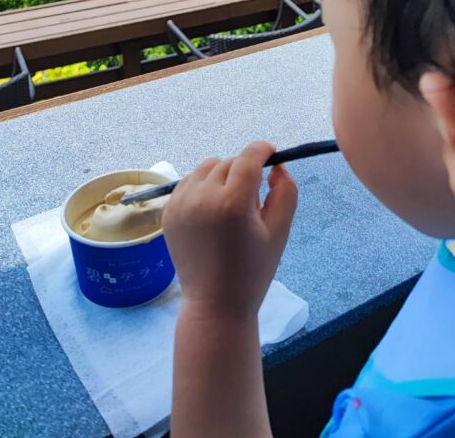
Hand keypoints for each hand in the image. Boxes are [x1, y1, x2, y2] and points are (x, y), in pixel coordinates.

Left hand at [162, 141, 297, 320]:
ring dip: (223, 176)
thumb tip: (276, 166)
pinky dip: (203, 187)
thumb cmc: (253, 270)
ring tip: (231, 204)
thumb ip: (285, 191)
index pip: (249, 157)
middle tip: (253, 199)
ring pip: (207, 168)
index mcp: (233, 204)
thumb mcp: (280, 231)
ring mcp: (181, 205)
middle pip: (229, 163)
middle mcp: (203, 198)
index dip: (263, 150)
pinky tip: (212, 212)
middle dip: (245, 171)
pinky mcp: (168, 213)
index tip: (272, 153)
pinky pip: (189, 183)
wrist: (215, 305)